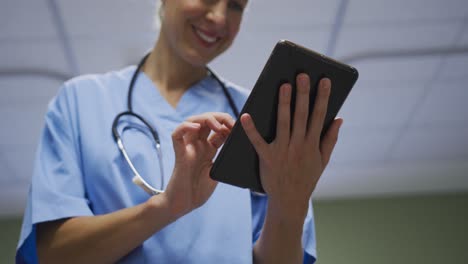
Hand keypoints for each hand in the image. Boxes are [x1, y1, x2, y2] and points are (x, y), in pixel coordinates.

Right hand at [160, 112, 234, 218]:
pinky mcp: (179, 153)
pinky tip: (196, 127)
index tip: (239, 128)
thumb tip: (239, 149)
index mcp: (208, 150)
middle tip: (231, 123)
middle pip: (206, 121)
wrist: (184, 205)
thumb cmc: (199, 191)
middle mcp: (198, 146)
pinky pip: (177, 134)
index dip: (228, 125)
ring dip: (206, 119)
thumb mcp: (217, 172)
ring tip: (218, 126)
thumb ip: (224, 159)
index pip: (218, 129)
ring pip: (193, 122)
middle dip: (220, 117)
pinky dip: (185, 127)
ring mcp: (188, 148)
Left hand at [240, 74, 342, 218]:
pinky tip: (246, 115)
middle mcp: (299, 145)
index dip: (322, 97)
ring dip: (284, 104)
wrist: (290, 200)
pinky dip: (251, 129)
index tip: (324, 81)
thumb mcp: (323, 160)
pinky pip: (258, 141)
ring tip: (284, 85)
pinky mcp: (267, 158)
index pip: (319, 116)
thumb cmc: (307, 177)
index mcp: (312, 144)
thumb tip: (339, 118)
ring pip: (283, 123)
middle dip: (303, 94)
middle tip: (302, 75)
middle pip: (301, 115)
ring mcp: (283, 151)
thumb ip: (330, 139)